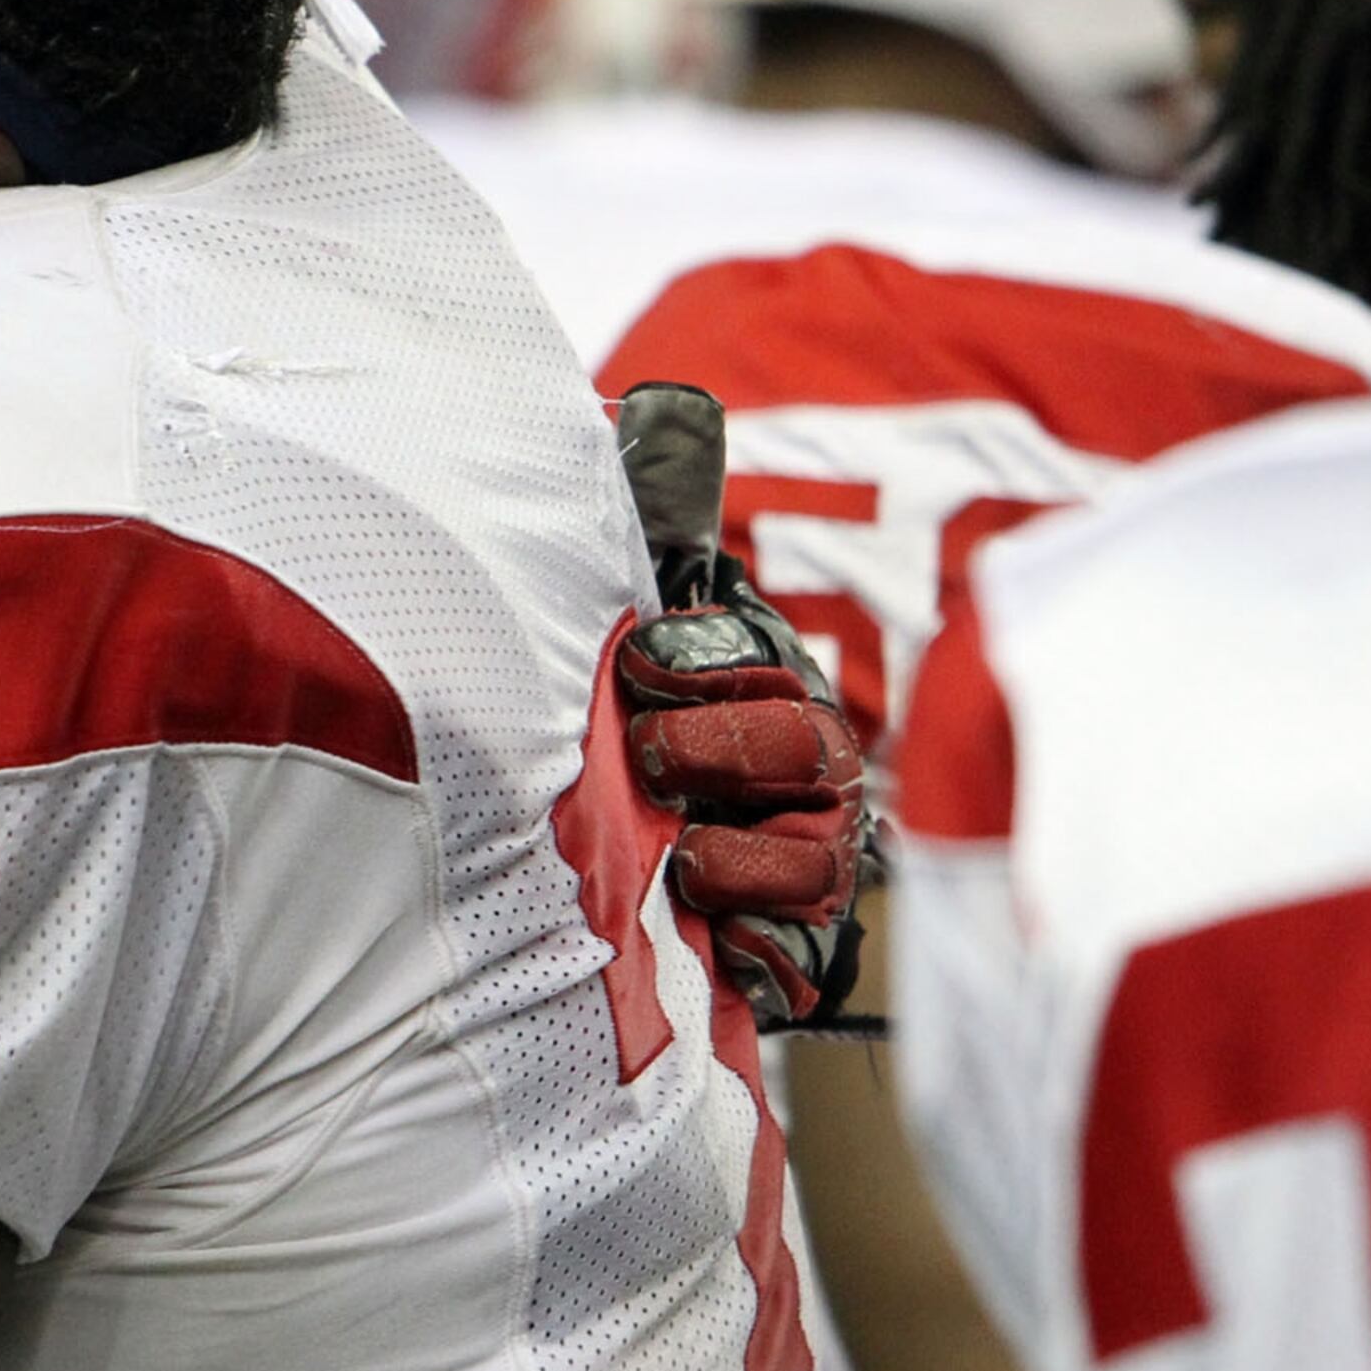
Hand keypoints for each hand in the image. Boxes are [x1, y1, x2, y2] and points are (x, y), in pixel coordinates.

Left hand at [612, 383, 869, 1028]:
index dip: (707, 668)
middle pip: (808, 754)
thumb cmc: (589, 717)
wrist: (551, 854)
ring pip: (819, 856)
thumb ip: (636, 528)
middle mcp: (790, 772)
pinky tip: (722, 941)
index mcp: (750, 687)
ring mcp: (793, 859)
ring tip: (682, 858)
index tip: (638, 664)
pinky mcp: (775, 944)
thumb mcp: (599, 620)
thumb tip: (646, 415)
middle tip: (651, 755)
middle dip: (726, 750)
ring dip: (745, 856)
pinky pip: (801, 955)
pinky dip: (763, 947)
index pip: (765, 669)